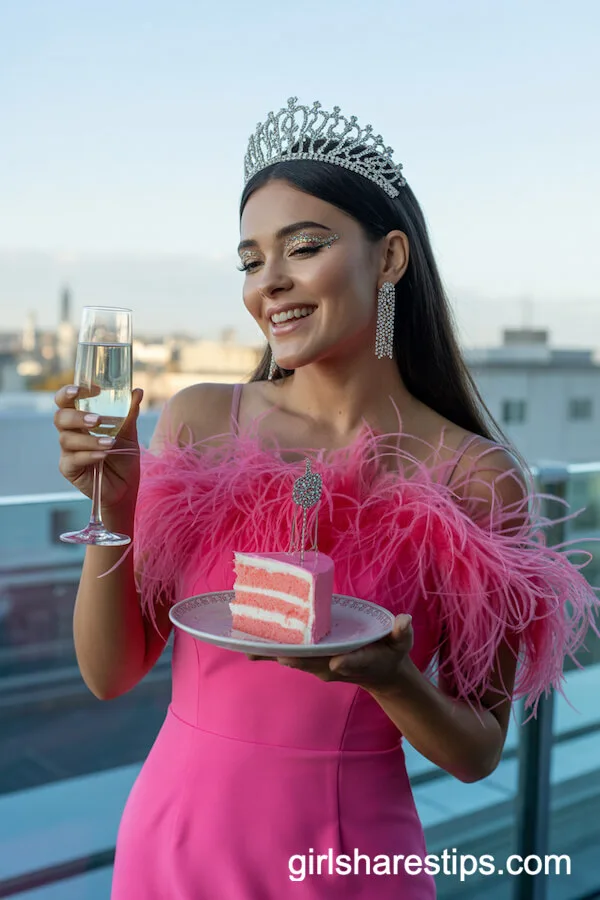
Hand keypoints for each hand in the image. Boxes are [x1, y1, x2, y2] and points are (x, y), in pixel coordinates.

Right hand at [54, 384, 143, 511]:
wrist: (126, 486)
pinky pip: (73, 459)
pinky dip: (89, 455)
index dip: (69, 392)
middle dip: (77, 416)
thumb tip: (138, 392)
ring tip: (110, 443)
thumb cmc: (123, 456)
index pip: (65, 401)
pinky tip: (103, 455)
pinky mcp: (69, 469)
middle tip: (97, 420)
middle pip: (60, 418)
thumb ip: (130, 413)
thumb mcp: (129, 433)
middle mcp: (70, 433)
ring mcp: (67, 451)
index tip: (91, 390)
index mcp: (80, 419)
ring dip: (89, 440)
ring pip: (66, 439)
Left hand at [247, 614, 413, 692]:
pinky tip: (248, 644)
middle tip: (270, 649)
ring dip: (272, 653)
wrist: (380, 671)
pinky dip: (269, 650)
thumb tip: (404, 621)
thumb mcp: (401, 642)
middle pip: (309, 661)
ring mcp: (318, 664)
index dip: (339, 662)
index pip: (345, 662)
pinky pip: (287, 654)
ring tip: (246, 645)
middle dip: (290, 655)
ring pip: (293, 658)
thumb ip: (401, 632)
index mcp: (356, 660)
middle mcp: (332, 665)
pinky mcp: (309, 659)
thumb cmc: (390, 652)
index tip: (334, 662)